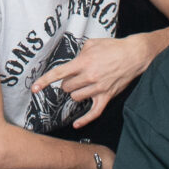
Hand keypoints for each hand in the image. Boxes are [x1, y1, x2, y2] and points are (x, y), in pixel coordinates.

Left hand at [38, 34, 156, 127]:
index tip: (34, 88)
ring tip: (81, 86)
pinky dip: (84, 120)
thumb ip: (79, 53)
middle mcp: (89, 77)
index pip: (59, 73)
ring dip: (75, 93)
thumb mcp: (92, 44)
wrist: (134, 55)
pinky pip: (94, 113)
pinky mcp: (107, 96)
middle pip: (66, 87)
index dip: (44, 81)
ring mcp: (98, 88)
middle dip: (66, 83)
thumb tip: (72, 62)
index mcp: (84, 62)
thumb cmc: (112, 47)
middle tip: (73, 77)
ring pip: (76, 98)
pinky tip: (76, 125)